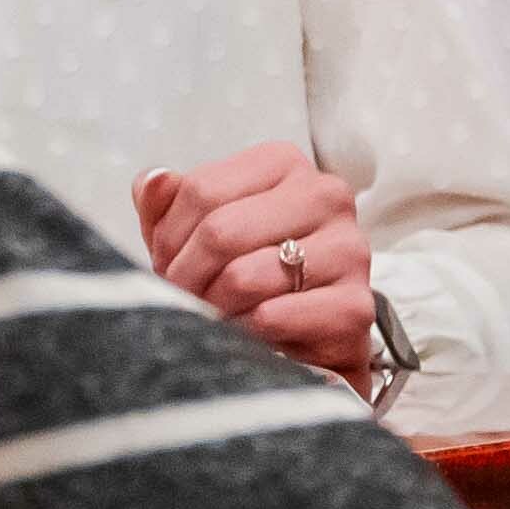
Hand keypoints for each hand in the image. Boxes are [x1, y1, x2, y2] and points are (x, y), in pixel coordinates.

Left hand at [138, 142, 393, 382]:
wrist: (307, 343)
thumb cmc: (250, 277)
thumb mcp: (197, 233)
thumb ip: (168, 202)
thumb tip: (155, 180)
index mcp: (285, 165)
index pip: (201, 191)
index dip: (169, 238)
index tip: (166, 265)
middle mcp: (325, 196)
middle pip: (221, 231)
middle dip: (186, 276)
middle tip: (181, 299)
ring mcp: (348, 249)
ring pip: (244, 276)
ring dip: (213, 307)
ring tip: (213, 317)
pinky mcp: (355, 305)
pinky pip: (273, 316)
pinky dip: (245, 333)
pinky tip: (247, 336)